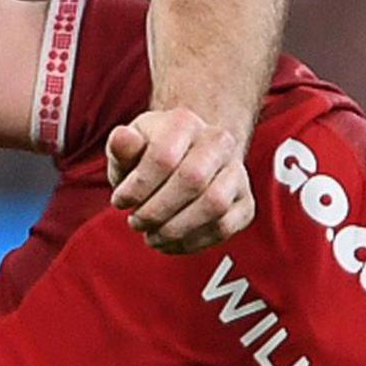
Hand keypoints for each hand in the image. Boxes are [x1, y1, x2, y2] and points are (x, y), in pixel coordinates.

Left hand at [107, 107, 253, 252]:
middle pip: (192, 180)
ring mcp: (237, 172)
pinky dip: (193, 242)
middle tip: (136, 222)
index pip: (164, 157)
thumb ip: (122, 146)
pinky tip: (171, 242)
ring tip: (152, 235)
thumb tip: (122, 138)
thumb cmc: (151, 155)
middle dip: (157, 210)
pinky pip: (224, 227)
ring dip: (176, 229)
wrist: (186, 159)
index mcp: (184, 122)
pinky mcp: (245, 203)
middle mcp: (218, 142)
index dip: (138, 187)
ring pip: (213, 205)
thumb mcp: (129, 147)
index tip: (120, 201)